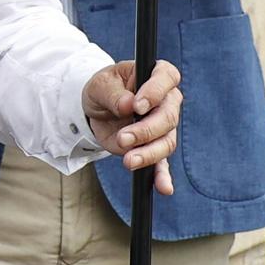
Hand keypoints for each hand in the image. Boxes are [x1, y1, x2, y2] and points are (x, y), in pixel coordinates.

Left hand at [82, 59, 180, 193]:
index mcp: (156, 75)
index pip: (167, 78)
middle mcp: (167, 101)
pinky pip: (162, 164)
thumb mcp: (100, 85)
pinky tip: (164, 188)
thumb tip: (128, 105)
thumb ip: (114, 93)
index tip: (137, 105)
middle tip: (123, 138)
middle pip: (168, 116)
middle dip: (146, 130)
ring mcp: (163, 127)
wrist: (96, 110)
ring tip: (128, 161)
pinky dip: (163, 176)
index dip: (155, 92)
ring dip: (149, 153)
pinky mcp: (153, 148)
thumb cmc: (103, 89)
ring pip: (166, 142)